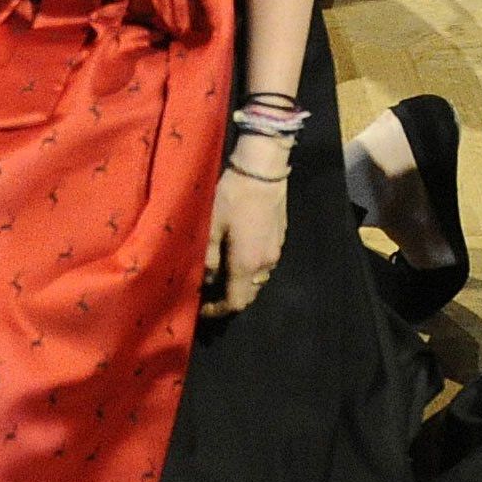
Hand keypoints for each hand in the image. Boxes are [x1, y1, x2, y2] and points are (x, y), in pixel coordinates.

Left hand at [202, 145, 288, 316]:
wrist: (263, 170)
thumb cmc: (233, 197)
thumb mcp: (211, 226)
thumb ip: (208, 258)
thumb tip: (206, 279)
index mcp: (247, 264)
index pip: (236, 302)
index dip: (218, 311)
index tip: (202, 308)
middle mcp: (265, 263)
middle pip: (249, 294)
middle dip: (229, 296)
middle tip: (208, 290)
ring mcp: (276, 250)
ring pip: (257, 279)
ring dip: (240, 281)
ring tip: (221, 270)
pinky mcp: (280, 238)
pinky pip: (264, 263)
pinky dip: (249, 267)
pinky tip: (237, 251)